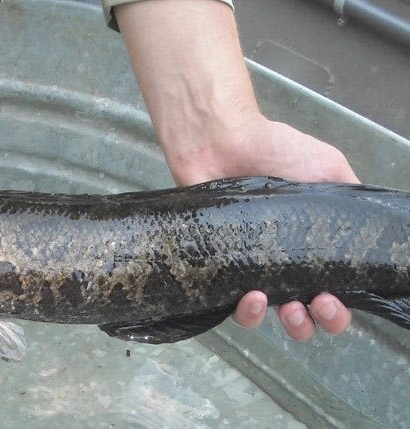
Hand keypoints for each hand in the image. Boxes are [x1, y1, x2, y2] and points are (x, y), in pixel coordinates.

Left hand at [115, 1, 353, 341]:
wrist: (222, 141)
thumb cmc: (274, 150)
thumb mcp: (328, 167)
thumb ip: (349, 198)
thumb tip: (372, 228)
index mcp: (311, 246)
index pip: (335, 290)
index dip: (340, 307)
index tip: (337, 298)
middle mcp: (283, 262)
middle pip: (308, 314)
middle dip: (319, 321)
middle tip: (317, 304)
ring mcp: (250, 267)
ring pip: (270, 317)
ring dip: (286, 322)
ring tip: (287, 308)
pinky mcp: (218, 267)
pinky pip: (230, 304)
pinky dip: (245, 310)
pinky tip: (251, 295)